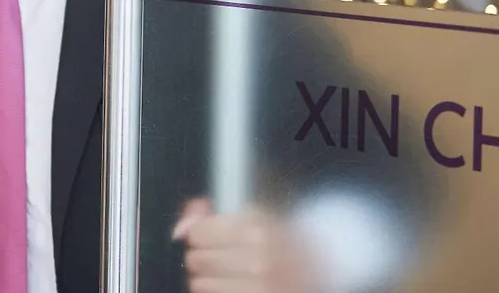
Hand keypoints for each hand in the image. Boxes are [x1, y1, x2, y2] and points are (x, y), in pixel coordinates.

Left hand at [172, 198, 312, 292]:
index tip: (212, 235)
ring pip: (199, 284)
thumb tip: (179, 228)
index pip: (198, 233)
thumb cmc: (279, 238)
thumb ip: (209, 213)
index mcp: (257, 230)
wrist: (319, 266)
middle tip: (222, 255)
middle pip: (195, 260)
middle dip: (203, 256)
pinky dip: (217, 291)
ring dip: (208, 279)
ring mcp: (258, 288)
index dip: (201, 233)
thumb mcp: (251, 213)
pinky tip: (233, 286)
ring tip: (230, 273)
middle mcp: (258, 261)